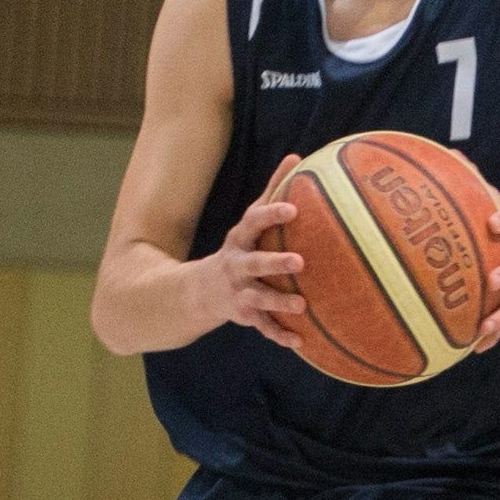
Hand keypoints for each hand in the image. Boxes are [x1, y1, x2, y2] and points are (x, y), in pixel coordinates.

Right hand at [201, 154, 306, 348]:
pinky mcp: (244, 315)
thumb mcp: (248, 221)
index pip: (254, 222)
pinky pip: (263, 327)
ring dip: (279, 302)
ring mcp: (238, 292)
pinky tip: (300, 342)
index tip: (293, 208)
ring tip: (303, 305)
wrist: (196, 292)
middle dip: (275, 262)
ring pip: (259, 298)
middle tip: (301, 262)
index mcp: (240, 240)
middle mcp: (236, 266)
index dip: (272, 214)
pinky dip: (280, 335)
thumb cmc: (238, 249)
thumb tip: (297, 157)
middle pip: (254, 263)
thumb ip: (272, 190)